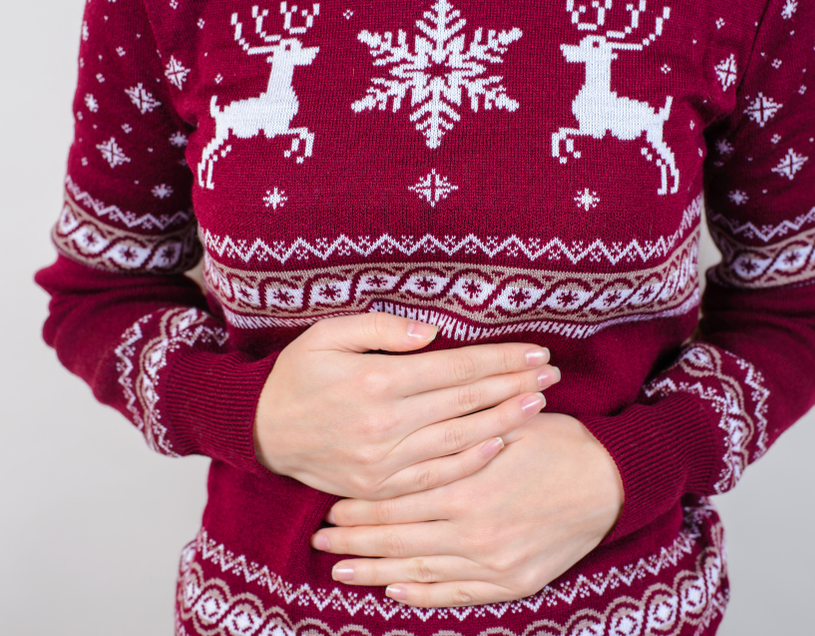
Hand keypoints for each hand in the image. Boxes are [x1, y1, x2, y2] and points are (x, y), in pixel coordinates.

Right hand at [254, 312, 560, 498]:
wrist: (261, 431)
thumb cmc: (298, 375)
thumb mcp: (329, 334)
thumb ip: (382, 328)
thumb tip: (434, 334)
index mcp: (376, 380)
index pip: (456, 367)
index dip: (500, 359)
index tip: (535, 352)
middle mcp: (385, 423)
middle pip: (466, 401)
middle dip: (514, 385)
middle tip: (552, 374)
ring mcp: (383, 460)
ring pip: (459, 439)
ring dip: (504, 420)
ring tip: (539, 404)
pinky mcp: (379, 485)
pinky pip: (436, 475)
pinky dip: (470, 460)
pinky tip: (499, 443)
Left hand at [310, 413, 623, 607]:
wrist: (612, 484)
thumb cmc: (559, 445)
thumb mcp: (509, 425)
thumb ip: (460, 432)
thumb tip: (415, 419)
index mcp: (466, 488)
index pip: (397, 503)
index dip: (360, 506)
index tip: (331, 506)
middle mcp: (474, 532)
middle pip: (398, 540)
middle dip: (355, 541)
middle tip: (322, 540)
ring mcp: (493, 563)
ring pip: (419, 572)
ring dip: (375, 572)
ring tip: (341, 571)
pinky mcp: (512, 582)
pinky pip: (457, 595)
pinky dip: (422, 595)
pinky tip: (395, 591)